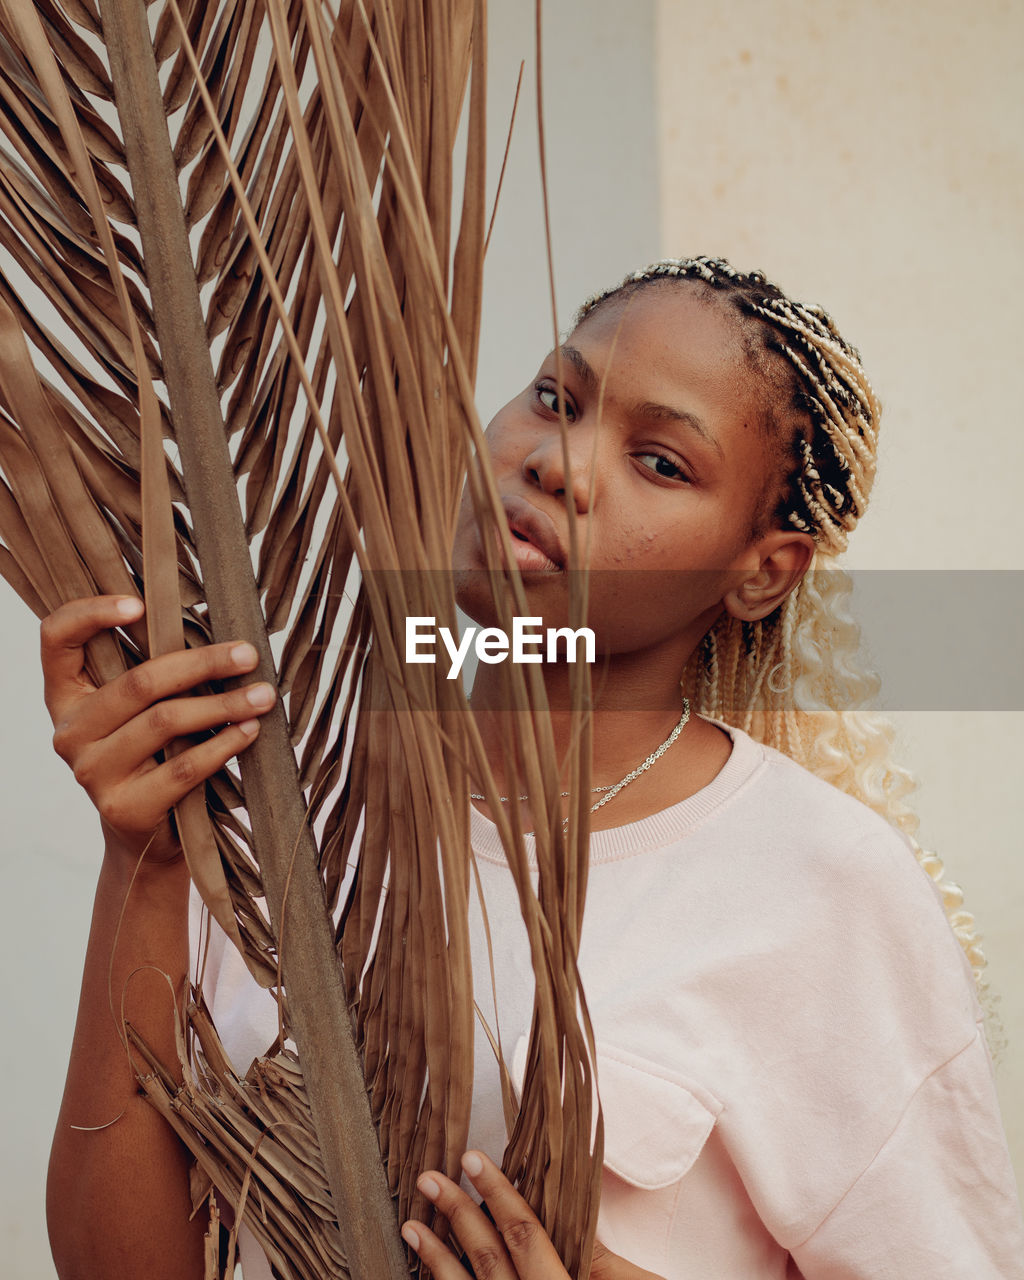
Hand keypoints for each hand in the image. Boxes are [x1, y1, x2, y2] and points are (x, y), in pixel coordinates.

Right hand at [42, 595, 275, 864]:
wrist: (150, 838)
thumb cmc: (155, 756)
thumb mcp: (142, 711)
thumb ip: (155, 673)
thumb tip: (220, 633)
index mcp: (66, 695)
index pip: (56, 639)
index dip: (90, 613)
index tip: (139, 603)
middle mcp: (69, 732)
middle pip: (138, 682)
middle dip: (202, 664)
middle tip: (249, 656)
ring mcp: (91, 772)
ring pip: (165, 721)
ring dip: (223, 704)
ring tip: (263, 696)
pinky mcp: (124, 806)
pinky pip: (183, 766)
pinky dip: (223, 744)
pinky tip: (249, 731)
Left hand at [402, 1150, 664, 1279]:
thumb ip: (600, 1261)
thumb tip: (568, 1215)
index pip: (526, 1236)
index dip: (498, 1193)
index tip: (471, 1158)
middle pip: (490, 1263)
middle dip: (458, 1217)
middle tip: (429, 1178)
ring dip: (437, 1262)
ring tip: (413, 1226)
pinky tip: (426, 1279)